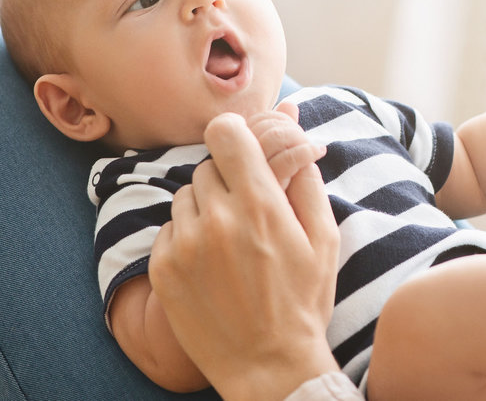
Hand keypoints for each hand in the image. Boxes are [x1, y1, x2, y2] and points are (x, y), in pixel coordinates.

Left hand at [150, 113, 340, 399]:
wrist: (269, 366)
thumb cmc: (304, 300)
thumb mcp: (323, 236)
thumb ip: (304, 174)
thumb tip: (294, 120)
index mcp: (260, 205)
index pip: (225, 133)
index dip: (234, 135)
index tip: (243, 150)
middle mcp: (217, 219)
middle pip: (207, 166)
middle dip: (228, 180)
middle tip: (249, 212)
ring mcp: (184, 245)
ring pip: (186, 196)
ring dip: (206, 209)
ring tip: (231, 244)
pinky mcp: (162, 269)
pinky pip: (169, 229)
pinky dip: (188, 238)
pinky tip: (213, 267)